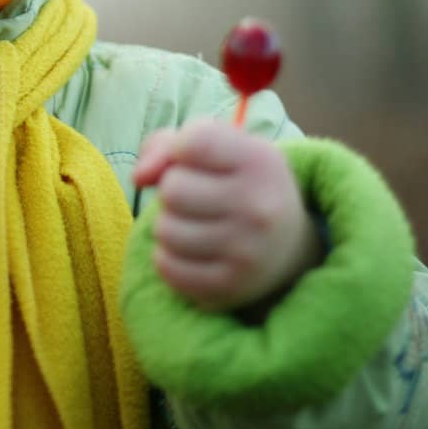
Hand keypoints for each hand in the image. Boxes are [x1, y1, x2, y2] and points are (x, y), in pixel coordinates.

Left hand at [132, 116, 325, 313]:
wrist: (288, 246)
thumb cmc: (238, 183)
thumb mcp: (219, 149)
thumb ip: (168, 145)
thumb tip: (139, 177)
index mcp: (261, 161)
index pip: (193, 142)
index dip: (180, 149)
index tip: (195, 160)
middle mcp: (259, 207)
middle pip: (172, 190)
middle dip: (173, 191)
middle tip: (197, 198)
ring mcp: (247, 251)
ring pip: (165, 230)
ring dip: (169, 225)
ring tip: (193, 224)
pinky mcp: (230, 286)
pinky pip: (166, 267)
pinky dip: (168, 257)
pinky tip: (191, 251)